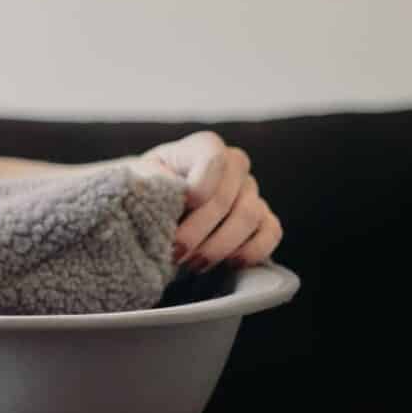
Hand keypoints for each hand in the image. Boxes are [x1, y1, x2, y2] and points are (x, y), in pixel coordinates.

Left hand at [139, 131, 282, 269]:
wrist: (158, 214)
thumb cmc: (148, 194)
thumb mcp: (139, 181)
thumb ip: (148, 179)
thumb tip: (156, 186)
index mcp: (204, 148)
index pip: (214, 158)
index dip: (199, 186)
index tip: (179, 209)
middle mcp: (234, 166)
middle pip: (227, 197)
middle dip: (198, 231)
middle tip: (175, 253)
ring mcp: (252, 192)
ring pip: (249, 217)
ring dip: (218, 247)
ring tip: (191, 263)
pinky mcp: (264, 219)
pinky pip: (271, 233)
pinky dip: (251, 252)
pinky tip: (227, 264)